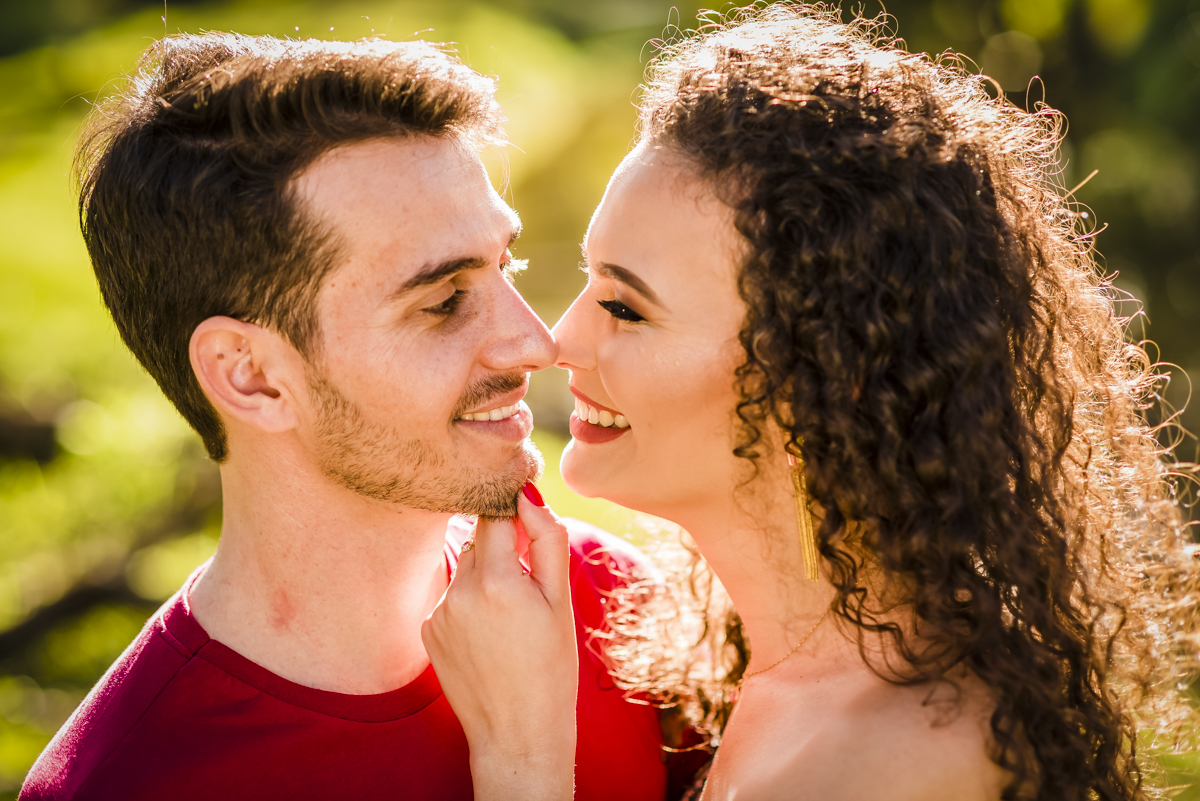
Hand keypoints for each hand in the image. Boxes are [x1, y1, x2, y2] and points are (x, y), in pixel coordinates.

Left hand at [422, 484, 576, 800]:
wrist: (517, 733)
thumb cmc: (550, 666)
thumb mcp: (560, 601)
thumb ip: (547, 539)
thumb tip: (528, 493)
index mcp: (497, 581)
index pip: (495, 514)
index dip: (514, 513)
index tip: (529, 524)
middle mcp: (459, 592)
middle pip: (479, 539)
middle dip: (504, 548)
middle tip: (529, 586)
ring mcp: (438, 612)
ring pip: (465, 567)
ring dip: (487, 575)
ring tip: (510, 618)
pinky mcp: (427, 629)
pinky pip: (452, 596)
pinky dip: (470, 602)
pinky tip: (489, 635)